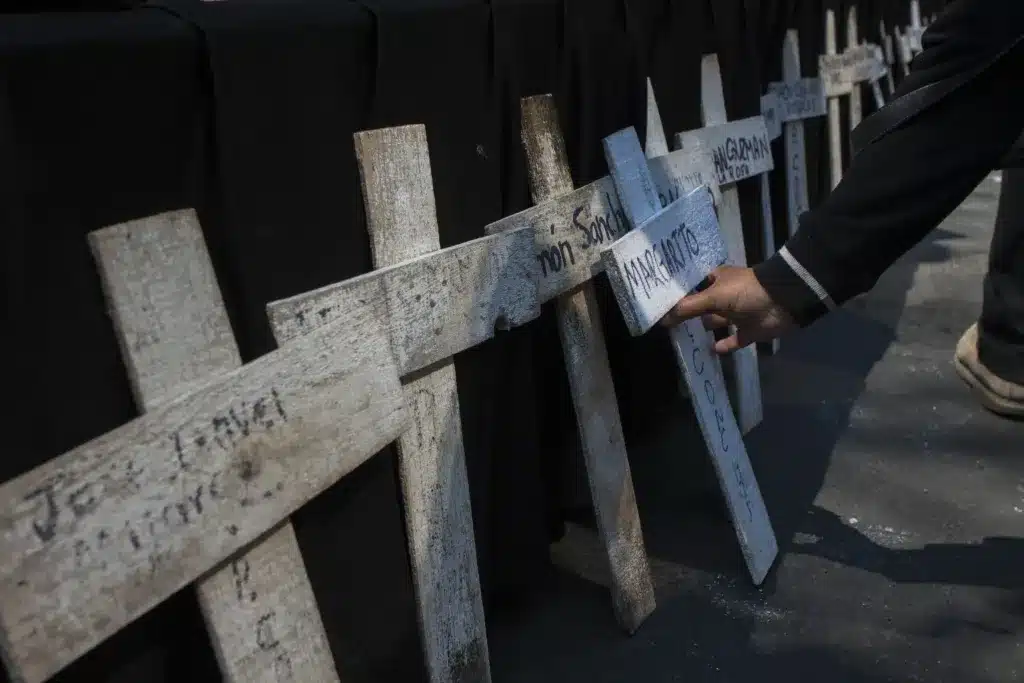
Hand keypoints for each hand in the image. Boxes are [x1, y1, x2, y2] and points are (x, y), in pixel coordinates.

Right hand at [659, 265, 795, 353]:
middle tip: (665, 325)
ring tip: (683, 340)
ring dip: (704, 329)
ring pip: (715, 323)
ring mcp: (737, 314)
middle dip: (687, 314)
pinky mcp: (748, 331)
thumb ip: (688, 308)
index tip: (659, 304)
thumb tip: (663, 320)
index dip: (678, 295)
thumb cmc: (745, 291)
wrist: (782, 302)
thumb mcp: (714, 296)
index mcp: (716, 280)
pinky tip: (712, 350)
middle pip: (701, 306)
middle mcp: (724, 297)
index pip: (693, 287)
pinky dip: (724, 345)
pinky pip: (733, 340)